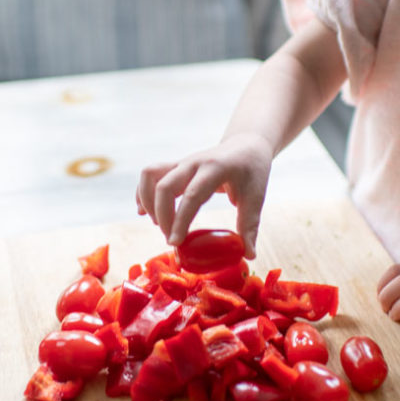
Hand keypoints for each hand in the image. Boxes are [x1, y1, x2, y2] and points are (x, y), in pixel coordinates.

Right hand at [135, 133, 272, 257]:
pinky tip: (144, 212)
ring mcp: (182, 162)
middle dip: (162, 216)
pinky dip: (143, 193)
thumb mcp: (256, 197)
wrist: (246, 145)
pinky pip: (150, 175)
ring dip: (148, 202)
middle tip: (172, 240)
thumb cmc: (252, 171)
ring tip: (158, 224)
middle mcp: (194, 162)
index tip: (174, 243)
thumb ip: (250, 226)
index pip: (192, 195)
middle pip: (164, 186)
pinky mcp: (175, 166)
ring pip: (150, 175)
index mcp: (215, 169)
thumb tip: (249, 255)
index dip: (180, 220)